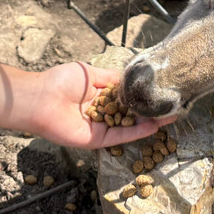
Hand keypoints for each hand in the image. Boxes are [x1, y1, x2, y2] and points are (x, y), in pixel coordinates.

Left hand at [25, 62, 174, 149]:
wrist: (41, 100)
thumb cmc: (60, 82)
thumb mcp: (90, 73)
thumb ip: (111, 78)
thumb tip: (131, 76)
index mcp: (98, 95)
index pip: (125, 96)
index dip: (142, 94)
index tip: (161, 90)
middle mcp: (101, 112)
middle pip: (131, 113)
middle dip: (151, 110)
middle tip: (172, 105)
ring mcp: (100, 127)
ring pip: (129, 125)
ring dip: (150, 122)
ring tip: (171, 116)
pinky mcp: (97, 140)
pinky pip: (120, 136)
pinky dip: (137, 132)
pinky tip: (154, 126)